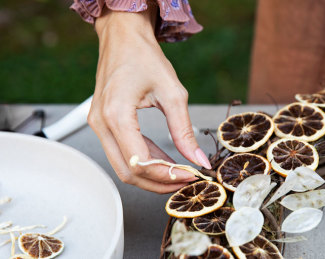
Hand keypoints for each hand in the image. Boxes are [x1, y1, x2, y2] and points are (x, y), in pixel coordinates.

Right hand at [88, 7, 210, 193]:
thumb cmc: (144, 57)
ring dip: (151, 175)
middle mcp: (101, 124)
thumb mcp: (172, 93)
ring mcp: (98, 125)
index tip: (191, 176)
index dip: (167, 176)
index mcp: (116, 115)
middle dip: (158, 182)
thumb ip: (184, 130)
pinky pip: (121, 152)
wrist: (123, 37)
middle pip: (128, 172)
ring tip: (178, 172)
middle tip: (185, 180)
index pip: (141, 163)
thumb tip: (198, 160)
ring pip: (123, 167)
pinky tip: (164, 159)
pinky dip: (143, 161)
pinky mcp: (102, 123)